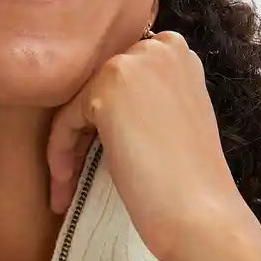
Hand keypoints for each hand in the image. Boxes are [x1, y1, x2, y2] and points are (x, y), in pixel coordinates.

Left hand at [46, 31, 250, 260]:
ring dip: (68, 149)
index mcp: (178, 53)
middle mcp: (157, 47)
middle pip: (97, 87)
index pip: (122, 76)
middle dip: (83, 133)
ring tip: (67, 188)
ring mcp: (133, 64)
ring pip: (78, 105)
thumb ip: (147, 96)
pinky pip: (65, 122)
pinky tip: (64, 188)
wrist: (199, 213)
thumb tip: (102, 102)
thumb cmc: (189, 179)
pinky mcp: (107, 89)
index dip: (105, 116)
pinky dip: (60, 155)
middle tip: (76, 175)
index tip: (98, 153)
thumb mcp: (175, 117)